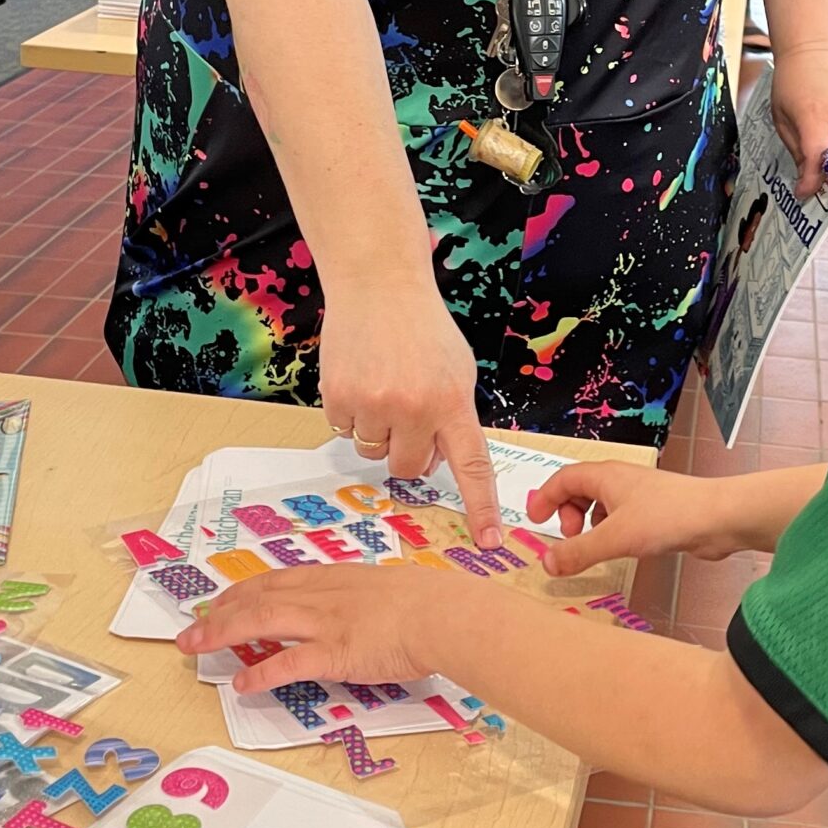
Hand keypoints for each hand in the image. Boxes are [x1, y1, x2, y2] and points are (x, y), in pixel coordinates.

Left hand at [177, 560, 445, 690]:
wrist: (442, 614)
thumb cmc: (427, 603)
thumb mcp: (387, 590)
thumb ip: (363, 599)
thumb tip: (359, 611)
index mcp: (334, 579)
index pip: (275, 581)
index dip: (242, 592)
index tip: (221, 600)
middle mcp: (321, 596)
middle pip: (257, 599)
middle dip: (218, 614)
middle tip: (191, 629)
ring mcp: (324, 624)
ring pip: (260, 622)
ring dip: (222, 634)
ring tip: (195, 648)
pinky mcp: (333, 654)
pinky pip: (287, 663)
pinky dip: (260, 673)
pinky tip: (241, 682)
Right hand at [319, 275, 502, 547]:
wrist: (378, 285)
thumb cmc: (423, 330)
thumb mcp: (457, 371)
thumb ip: (452, 419)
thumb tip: (434, 465)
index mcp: (453, 403)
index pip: (472, 467)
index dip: (480, 508)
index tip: (488, 542)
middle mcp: (415, 408)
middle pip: (408, 468)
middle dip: (406, 452)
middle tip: (406, 414)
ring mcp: (374, 404)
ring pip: (372, 451)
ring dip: (377, 429)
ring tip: (382, 384)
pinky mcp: (339, 398)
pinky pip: (344, 430)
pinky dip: (350, 411)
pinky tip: (359, 376)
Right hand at [527, 460, 768, 580]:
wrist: (718, 518)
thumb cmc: (666, 518)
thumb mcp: (615, 538)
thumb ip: (578, 552)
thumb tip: (546, 564)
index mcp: (605, 475)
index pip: (563, 479)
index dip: (545, 498)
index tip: (535, 522)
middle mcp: (620, 480)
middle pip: (580, 489)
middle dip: (567, 514)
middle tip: (570, 540)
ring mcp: (640, 495)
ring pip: (602, 505)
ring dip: (589, 525)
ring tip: (594, 547)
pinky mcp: (656, 512)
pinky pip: (621, 518)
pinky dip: (611, 532)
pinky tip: (621, 550)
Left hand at [768, 42, 827, 196]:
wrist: (814, 47)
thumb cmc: (792, 79)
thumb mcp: (781, 115)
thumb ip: (795, 148)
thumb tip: (806, 176)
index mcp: (814, 115)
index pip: (819, 158)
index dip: (812, 180)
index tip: (802, 192)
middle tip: (813, 182)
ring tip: (820, 154)